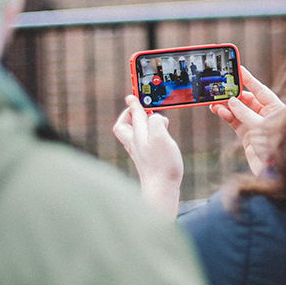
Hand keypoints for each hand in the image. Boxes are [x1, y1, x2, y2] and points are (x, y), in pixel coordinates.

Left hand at [114, 94, 182, 219]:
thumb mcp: (161, 137)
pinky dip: (146, 136)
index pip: (133, 115)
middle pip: (123, 126)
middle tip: (137, 111)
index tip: (132, 95)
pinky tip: (157, 140)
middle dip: (128, 116)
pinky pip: (140, 143)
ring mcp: (139, 153)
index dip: (134, 104)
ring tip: (151, 122)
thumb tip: (154, 118)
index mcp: (138, 135)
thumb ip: (156, 122)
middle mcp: (135, 143)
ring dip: (138, 125)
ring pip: (131, 135)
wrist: (161, 189)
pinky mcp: (146, 161)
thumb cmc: (162, 165)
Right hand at [211, 66, 285, 175]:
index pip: (261, 89)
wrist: (274, 172)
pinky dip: (226, 116)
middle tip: (220, 87)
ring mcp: (256, 125)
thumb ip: (245, 113)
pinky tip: (218, 110)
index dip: (249, 79)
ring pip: (238, 110)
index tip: (238, 69)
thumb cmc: (275, 147)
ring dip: (226, 105)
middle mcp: (266, 115)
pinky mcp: (247, 136)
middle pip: (247, 99)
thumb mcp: (260, 127)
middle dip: (233, 93)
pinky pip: (235, 121)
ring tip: (214, 100)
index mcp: (276, 108)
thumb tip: (232, 100)